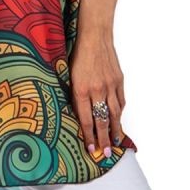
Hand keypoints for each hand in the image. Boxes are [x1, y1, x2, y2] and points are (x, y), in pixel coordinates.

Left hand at [68, 31, 125, 156]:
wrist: (94, 34)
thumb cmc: (77, 52)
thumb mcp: (69, 74)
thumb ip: (74, 93)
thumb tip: (77, 112)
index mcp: (81, 88)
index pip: (85, 119)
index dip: (88, 136)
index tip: (91, 150)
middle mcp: (97, 89)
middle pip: (102, 120)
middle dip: (103, 139)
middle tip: (106, 154)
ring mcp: (110, 85)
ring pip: (114, 113)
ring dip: (114, 130)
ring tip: (115, 143)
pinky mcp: (119, 80)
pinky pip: (121, 101)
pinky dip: (120, 112)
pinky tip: (118, 120)